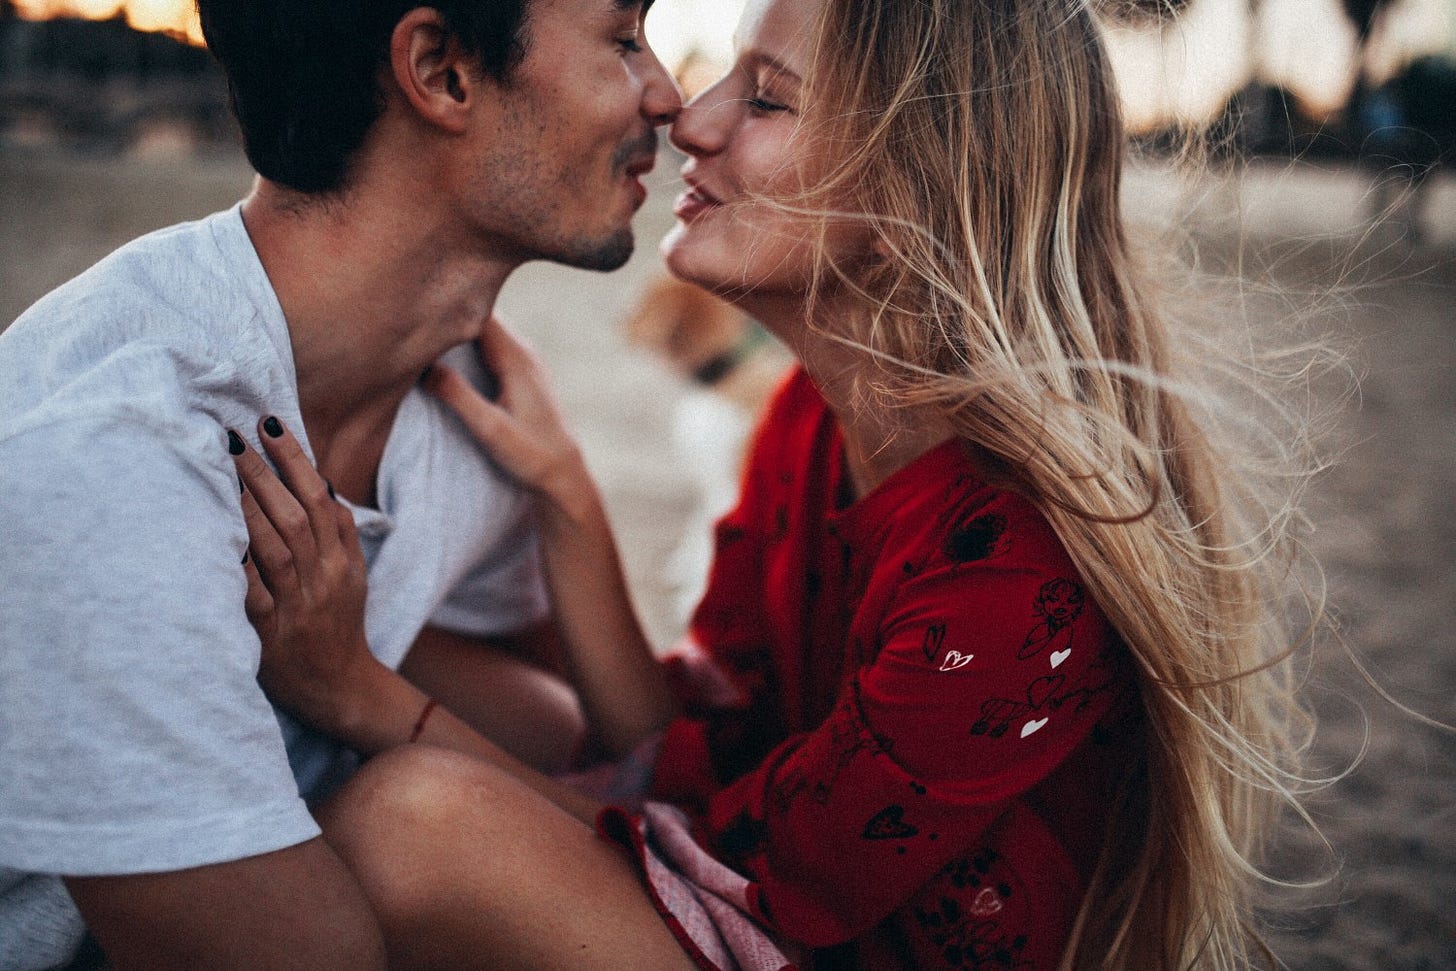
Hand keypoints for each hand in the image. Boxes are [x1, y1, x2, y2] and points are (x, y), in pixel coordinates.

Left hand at [232, 417, 374, 734]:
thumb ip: (340, 533)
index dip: (296, 460)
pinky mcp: (269, 632)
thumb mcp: (353, 577)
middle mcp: (323, 579)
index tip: (271, 424)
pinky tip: (216, 532)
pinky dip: (238, 561)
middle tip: (233, 436)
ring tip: (224, 469)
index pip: (321, 499)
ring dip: (249, 505)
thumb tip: (321, 481)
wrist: (341, 688)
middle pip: (296, 516)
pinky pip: (253, 591)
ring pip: (277, 546)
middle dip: (265, 473)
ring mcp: (297, 605)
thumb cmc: (339, 626)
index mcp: (342, 562)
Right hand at [424, 317, 588, 503]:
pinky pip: (490, 346)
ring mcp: (525, 361)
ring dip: (458, 330)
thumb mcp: (489, 428)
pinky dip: (468, 344)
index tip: (416, 309)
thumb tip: (422, 366)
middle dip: (450, 314)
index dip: (449, 307)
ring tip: (423, 332)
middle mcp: (523, 352)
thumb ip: (456, 394)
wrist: (565, 474)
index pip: (479, 312)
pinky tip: (448, 354)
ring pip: (485, 330)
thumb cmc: (531, 454)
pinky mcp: (522, 374)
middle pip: (480, 315)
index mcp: (516, 357)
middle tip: (411, 318)